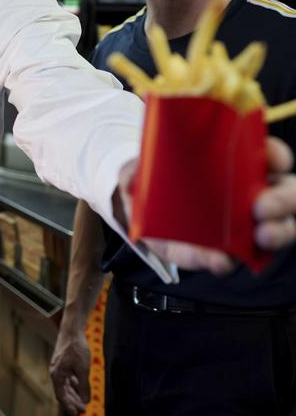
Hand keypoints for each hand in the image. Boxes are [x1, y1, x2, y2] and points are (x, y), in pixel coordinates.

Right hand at [49, 324, 90, 415]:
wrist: (72, 331)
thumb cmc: (76, 348)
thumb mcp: (83, 369)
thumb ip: (84, 386)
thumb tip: (85, 400)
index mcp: (57, 374)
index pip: (62, 395)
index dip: (69, 406)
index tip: (77, 414)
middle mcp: (56, 372)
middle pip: (63, 392)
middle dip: (73, 402)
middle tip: (83, 410)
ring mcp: (59, 368)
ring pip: (66, 385)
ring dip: (74, 394)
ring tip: (83, 401)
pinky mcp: (63, 363)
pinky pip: (67, 378)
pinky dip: (74, 385)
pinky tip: (81, 387)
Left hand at [116, 137, 295, 273]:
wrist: (138, 210)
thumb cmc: (153, 178)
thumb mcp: (145, 164)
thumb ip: (141, 166)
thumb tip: (136, 174)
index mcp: (240, 164)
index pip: (271, 155)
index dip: (276, 155)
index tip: (273, 158)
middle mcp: (252, 194)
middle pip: (288, 194)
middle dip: (284, 201)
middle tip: (262, 207)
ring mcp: (245, 225)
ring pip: (278, 229)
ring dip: (276, 233)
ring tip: (261, 236)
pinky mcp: (223, 253)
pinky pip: (231, 259)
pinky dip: (223, 260)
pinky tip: (218, 260)